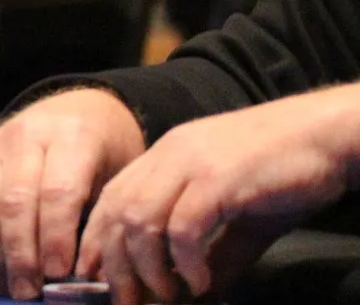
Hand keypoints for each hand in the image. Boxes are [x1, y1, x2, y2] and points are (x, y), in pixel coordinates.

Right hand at [0, 88, 145, 299]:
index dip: (56, 237)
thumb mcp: (122, 172)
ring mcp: (0, 144)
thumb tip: (92, 274)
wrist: (81, 106)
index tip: (61, 275)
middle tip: (31, 293)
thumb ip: (105, 215)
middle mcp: (30, 135)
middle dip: (23, 253)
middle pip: (18, 201)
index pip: (59, 191)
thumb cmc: (110, 148)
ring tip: (12, 289)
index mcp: (74, 137)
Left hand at [76, 86, 359, 304]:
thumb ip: (211, 252)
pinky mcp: (218, 177)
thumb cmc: (284, 173)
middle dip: (116, 266)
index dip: (96, 243)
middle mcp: (167, 155)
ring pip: (139, 219)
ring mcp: (190, 163)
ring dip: (147, 268)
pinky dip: (184, 262)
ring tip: (166, 297)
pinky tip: (199, 282)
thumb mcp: (237, 217)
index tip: (98, 282)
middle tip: (130, 302)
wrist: (325, 133)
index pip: (110, 200)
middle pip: (116, 213)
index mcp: (163, 157)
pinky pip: (184, 226)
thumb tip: (192, 295)